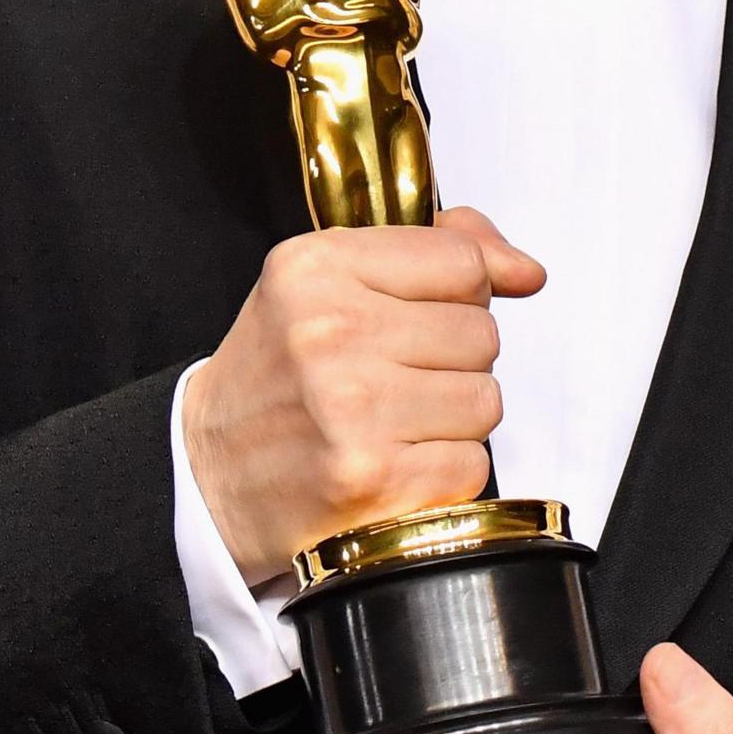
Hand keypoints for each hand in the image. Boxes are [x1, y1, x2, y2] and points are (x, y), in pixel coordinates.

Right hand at [186, 205, 546, 583]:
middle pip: (482, 332)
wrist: (206, 478)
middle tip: (394, 378)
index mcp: (315, 267)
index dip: (462, 293)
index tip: (430, 314)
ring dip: (453, 419)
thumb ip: (430, 253)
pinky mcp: (372, 479)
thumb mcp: (327, 284)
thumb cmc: (278, 377)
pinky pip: (471, 464)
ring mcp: (351, 409)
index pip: (461, 261)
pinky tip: (393, 465)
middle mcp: (330, 331)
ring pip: (486, 400)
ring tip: (394, 423)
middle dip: (453, 360)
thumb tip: (526, 270)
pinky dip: (443, 472)